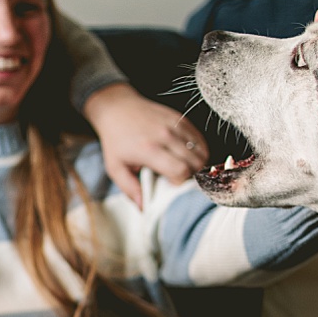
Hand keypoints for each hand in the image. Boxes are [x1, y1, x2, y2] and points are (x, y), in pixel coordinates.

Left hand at [82, 83, 207, 208]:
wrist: (117, 109)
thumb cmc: (115, 141)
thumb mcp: (115, 168)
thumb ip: (130, 189)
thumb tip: (144, 208)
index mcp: (149, 150)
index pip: (180, 170)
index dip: (181, 182)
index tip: (172, 184)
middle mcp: (165, 136)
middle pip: (195, 162)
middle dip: (191, 175)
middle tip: (180, 179)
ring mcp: (175, 125)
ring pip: (201, 150)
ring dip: (197, 164)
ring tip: (185, 168)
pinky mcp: (180, 118)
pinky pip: (200, 139)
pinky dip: (199, 150)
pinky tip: (188, 156)